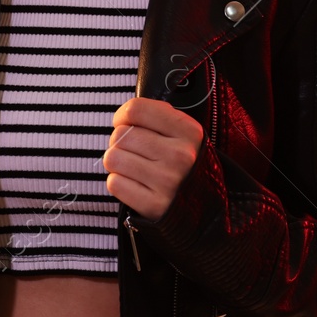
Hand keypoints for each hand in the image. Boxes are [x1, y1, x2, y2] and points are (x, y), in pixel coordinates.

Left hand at [103, 96, 203, 220]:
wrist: (203, 207)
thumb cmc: (184, 164)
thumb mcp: (184, 134)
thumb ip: (158, 116)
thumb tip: (125, 113)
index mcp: (189, 132)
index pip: (136, 109)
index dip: (123, 115)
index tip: (124, 123)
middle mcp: (181, 155)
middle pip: (120, 134)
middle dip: (120, 142)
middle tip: (134, 152)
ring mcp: (168, 182)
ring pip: (113, 157)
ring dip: (118, 162)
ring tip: (134, 168)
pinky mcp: (154, 205)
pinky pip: (114, 183)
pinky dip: (119, 183)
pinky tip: (135, 184)